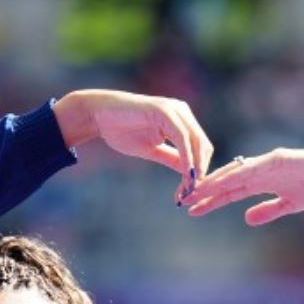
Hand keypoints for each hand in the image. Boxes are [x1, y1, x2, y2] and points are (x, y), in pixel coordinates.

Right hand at [51, 90, 213, 199]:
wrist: (99, 116)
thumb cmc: (122, 131)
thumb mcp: (153, 150)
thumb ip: (173, 159)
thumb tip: (191, 174)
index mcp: (181, 120)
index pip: (201, 147)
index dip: (200, 170)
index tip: (191, 192)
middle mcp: (182, 112)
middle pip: (203, 145)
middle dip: (200, 172)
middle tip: (191, 193)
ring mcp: (174, 109)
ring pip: (196, 142)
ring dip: (195, 168)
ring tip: (188, 188)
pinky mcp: (164, 111)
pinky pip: (182, 137)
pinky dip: (186, 157)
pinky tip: (186, 174)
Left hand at [184, 145, 303, 224]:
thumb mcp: (288, 205)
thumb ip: (267, 211)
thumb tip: (246, 220)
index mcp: (259, 181)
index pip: (229, 192)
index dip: (210, 200)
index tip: (192, 209)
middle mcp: (258, 170)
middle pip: (226, 181)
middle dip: (206, 191)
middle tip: (184, 200)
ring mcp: (267, 163)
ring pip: (236, 172)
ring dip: (216, 182)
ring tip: (197, 190)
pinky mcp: (279, 159)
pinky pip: (255, 167)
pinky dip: (239, 173)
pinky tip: (225, 180)